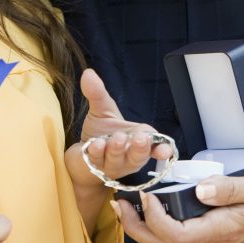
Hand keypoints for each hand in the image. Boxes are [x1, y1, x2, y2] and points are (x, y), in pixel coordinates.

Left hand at [64, 69, 171, 189]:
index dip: (162, 149)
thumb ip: (98, 93)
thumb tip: (89, 73)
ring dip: (117, 149)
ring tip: (116, 138)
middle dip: (140, 148)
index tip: (164, 150)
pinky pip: (98, 162)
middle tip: (140, 138)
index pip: (155, 145)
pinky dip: (97, 153)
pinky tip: (95, 144)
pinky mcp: (94, 169)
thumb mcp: (102, 110)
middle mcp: (128, 156)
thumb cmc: (100, 135)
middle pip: (139, 156)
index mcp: (137, 140)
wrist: (80, 157)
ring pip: (119, 160)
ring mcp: (112, 165)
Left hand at [112, 170, 243, 242]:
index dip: (153, 217)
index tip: (147, 193)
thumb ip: (231, 187)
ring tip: (130, 205)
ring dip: (143, 230)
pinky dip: (157, 229)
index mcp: (221, 230)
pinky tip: (155, 209)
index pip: (175, 235)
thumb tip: (201, 188)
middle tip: (121, 201)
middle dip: (136, 227)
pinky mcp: (213, 241)